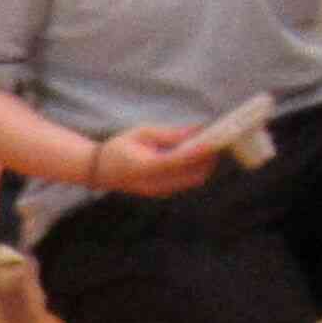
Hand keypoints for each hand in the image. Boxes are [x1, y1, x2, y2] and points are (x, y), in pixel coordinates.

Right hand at [90, 126, 225, 201]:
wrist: (100, 172)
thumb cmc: (119, 147)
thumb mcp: (142, 133)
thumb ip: (171, 134)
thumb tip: (198, 130)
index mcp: (145, 167)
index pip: (179, 159)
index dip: (200, 150)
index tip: (217, 138)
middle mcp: (154, 183)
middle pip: (194, 174)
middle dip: (210, 158)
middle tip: (221, 137)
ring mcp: (160, 191)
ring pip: (195, 179)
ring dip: (207, 163)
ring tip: (214, 144)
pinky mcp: (164, 192)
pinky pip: (188, 181)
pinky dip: (198, 168)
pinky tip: (201, 154)